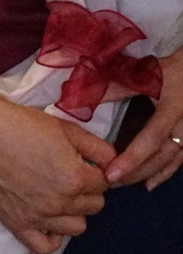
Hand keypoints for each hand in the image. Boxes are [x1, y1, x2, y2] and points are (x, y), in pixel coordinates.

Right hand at [0, 90, 111, 253]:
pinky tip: (47, 218)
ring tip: (57, 193)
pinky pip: (45, 246)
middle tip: (67, 173)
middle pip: (94, 206)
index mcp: (75, 178)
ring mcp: (38, 216)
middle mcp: (60, 202)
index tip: (81, 162)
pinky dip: (51, 235)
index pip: (104, 184)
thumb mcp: (64, 128)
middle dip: (86, 190)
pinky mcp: (17, 223)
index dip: (94, 171)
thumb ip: (97, 148)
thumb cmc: (20, 123)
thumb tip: (114, 163)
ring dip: (72, 211)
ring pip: (77, 227)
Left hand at [104, 49, 182, 190]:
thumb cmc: (167, 69)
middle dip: (136, 172)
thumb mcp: (142, 74)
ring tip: (124, 184)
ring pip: (170, 162)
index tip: (110, 173)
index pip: (149, 140)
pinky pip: (179, 160)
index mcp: (171, 110)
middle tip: (110, 182)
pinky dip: (164, 172)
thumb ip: (114, 87)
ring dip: (148, 174)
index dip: (131, 158)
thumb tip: (80, 99)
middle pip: (161, 157)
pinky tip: (150, 184)